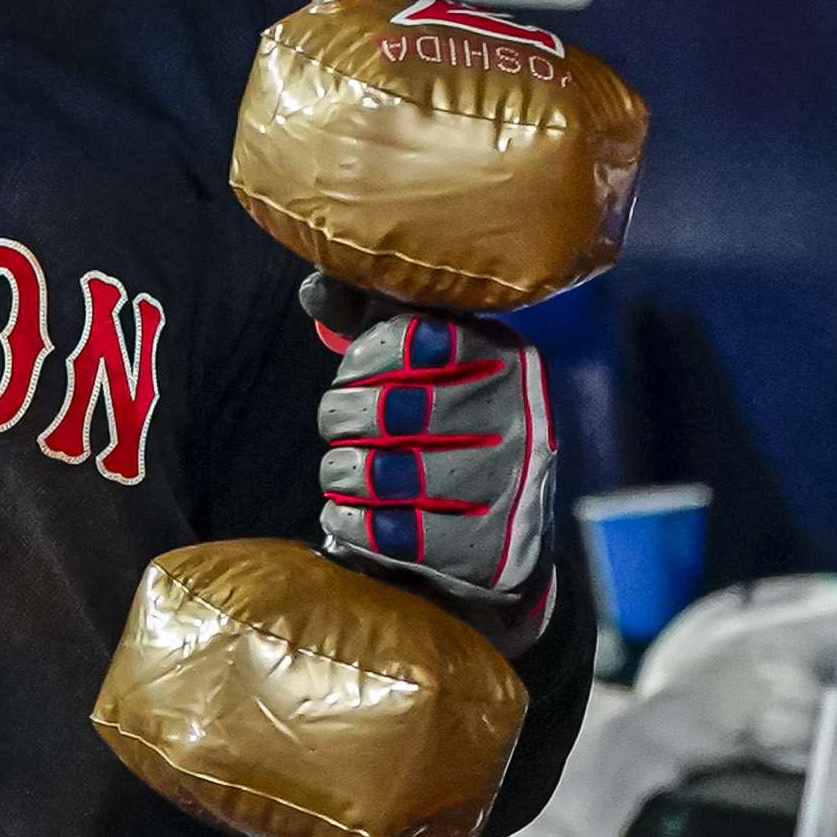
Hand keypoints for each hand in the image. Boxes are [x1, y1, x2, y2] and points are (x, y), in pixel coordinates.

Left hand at [315, 279, 559, 629]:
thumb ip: (366, 317)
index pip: (415, 336)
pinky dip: (354, 523)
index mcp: (505, 355)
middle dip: (343, 417)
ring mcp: (513, 485)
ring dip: (344, 474)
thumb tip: (315, 287)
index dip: (362, 359)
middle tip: (338, 427)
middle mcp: (521, 414)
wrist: (499, 541)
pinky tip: (348, 515)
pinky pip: (398, 534)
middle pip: (396, 406)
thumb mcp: (413, 366)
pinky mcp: (494, 549)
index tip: (353, 376)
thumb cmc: (440, 432)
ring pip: (392, 473)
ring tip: (341, 474)